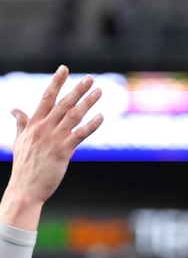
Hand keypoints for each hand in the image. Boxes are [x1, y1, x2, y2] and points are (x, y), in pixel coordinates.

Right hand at [2, 65, 103, 221]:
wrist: (25, 188)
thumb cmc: (25, 165)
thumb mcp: (20, 141)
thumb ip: (21, 123)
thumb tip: (15, 109)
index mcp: (33, 124)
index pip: (45, 98)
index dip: (56, 82)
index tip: (64, 69)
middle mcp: (43, 128)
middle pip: (63, 104)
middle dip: (77, 89)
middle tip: (90, 78)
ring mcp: (53, 139)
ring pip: (73, 116)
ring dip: (88, 103)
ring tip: (99, 92)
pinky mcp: (62, 151)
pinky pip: (80, 134)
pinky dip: (91, 125)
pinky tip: (102, 116)